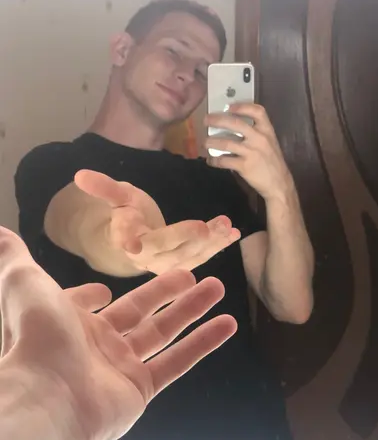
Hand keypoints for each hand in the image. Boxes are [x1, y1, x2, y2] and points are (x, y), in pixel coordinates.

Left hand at [0, 228, 236, 439]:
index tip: (105, 290)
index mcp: (69, 321)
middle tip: (194, 274)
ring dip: (192, 310)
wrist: (47, 394)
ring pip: (163, 333)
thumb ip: (14, 256)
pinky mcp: (141, 390)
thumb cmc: (38, 334)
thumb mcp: (24, 282)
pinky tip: (227, 324)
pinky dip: (203, 344)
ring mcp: (120, 369)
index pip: (86, 305)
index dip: (94, 296)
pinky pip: (177, 362)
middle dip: (167, 291)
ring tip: (218, 288)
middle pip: (139, 312)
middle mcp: (96, 344)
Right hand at [74, 170, 240, 273]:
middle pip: (166, 251)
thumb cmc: (126, 213)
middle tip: (208, 226)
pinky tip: (236, 234)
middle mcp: (146, 258)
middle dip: (187, 239)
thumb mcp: (117, 197)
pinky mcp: (184, 264)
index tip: (134, 244)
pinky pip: (203, 256)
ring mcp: (166, 264)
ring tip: (228, 226)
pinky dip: (220, 245)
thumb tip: (80, 174)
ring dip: (211, 243)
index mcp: (126, 240)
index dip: (130, 242)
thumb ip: (104, 188)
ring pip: (189, 257)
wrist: (134, 239)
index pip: (127, 241)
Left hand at [204, 104, 292, 200]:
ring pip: (226, 143)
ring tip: (205, 142)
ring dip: (212, 142)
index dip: (242, 106)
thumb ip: (256, 134)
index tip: (229, 106)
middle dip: (217, 120)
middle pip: (236, 123)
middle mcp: (259, 139)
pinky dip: (215, 160)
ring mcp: (251, 152)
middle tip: (206, 120)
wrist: (278, 184)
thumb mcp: (270, 143)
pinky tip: (211, 161)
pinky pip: (224, 161)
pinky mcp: (244, 166)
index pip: (257, 111)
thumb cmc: (272, 162)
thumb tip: (232, 126)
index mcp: (267, 131)